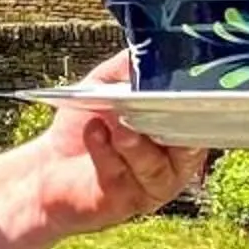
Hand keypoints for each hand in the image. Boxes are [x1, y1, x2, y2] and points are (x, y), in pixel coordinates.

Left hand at [0, 52, 207, 248]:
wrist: (47, 168)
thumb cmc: (85, 125)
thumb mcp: (107, 86)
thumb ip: (130, 67)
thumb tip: (150, 45)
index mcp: (178, 134)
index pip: (201, 122)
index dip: (198, 107)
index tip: (188, 89)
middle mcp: (173, 164)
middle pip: (187, 148)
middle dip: (172, 126)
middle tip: (154, 107)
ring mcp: (151, 186)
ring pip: (156, 168)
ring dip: (137, 144)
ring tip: (119, 125)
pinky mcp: (125, 203)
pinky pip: (123, 176)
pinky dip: (106, 152)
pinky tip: (94, 133)